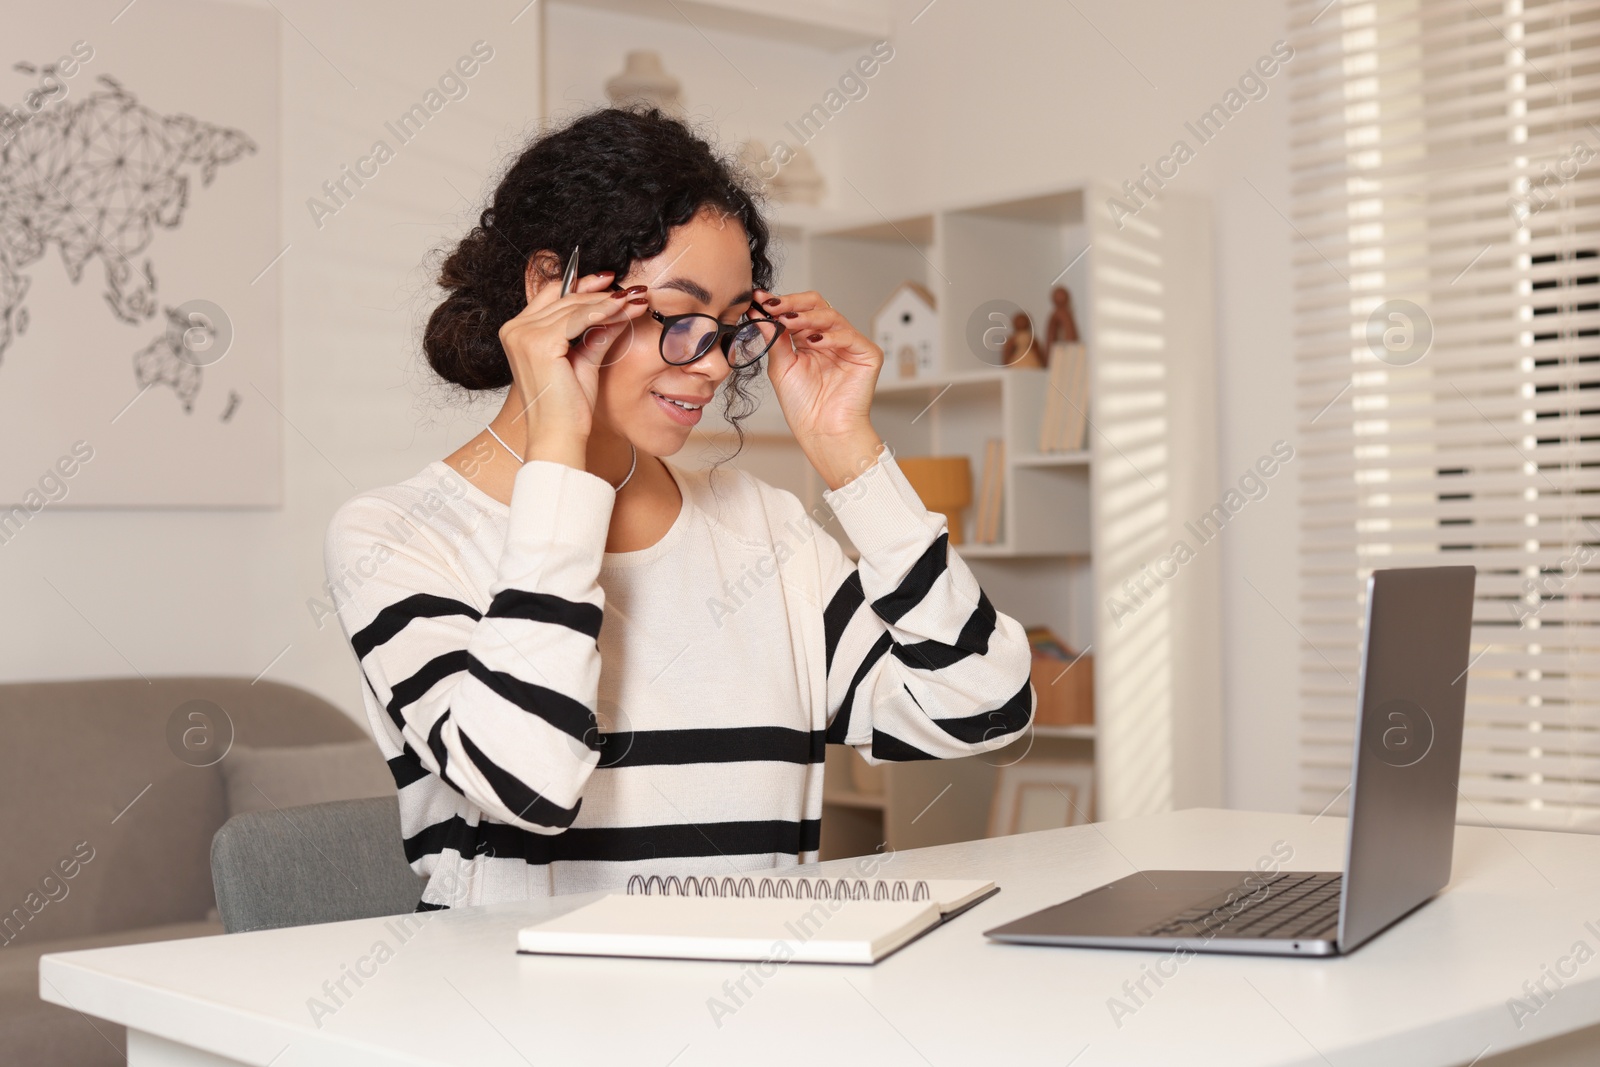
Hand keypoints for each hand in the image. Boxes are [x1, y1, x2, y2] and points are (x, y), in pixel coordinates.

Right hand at [496, 266, 650, 466]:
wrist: (559, 436)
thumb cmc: (568, 407)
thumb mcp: (583, 359)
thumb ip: (596, 332)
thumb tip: (620, 308)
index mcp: (518, 332)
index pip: (551, 296)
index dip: (581, 285)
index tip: (610, 282)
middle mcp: (515, 330)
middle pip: (565, 298)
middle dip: (603, 293)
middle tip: (634, 291)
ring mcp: (524, 335)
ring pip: (575, 306)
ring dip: (610, 302)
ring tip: (637, 300)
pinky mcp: (540, 343)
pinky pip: (579, 318)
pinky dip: (605, 312)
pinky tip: (625, 309)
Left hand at [757, 288, 884, 487]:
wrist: (823, 432)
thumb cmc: (804, 407)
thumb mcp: (781, 368)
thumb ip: (774, 339)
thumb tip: (760, 313)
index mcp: (810, 340)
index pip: (797, 311)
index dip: (779, 303)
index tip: (757, 299)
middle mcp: (831, 338)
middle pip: (816, 305)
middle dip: (792, 303)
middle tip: (772, 305)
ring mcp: (850, 345)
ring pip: (831, 316)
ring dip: (807, 317)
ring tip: (788, 321)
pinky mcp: (867, 354)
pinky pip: (849, 336)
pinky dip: (830, 337)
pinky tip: (814, 342)